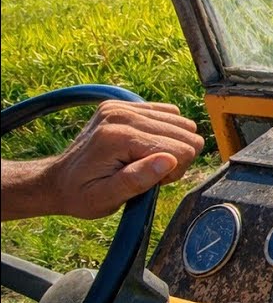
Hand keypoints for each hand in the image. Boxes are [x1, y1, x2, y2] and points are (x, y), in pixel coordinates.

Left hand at [1, 101, 204, 220]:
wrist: (57, 180)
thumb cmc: (81, 195)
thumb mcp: (106, 199)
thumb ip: (137, 179)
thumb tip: (170, 160)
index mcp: (117, 137)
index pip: (181, 149)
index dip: (174, 172)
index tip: (151, 182)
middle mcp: (121, 114)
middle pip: (185, 133)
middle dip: (175, 157)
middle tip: (148, 172)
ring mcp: (122, 105)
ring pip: (181, 122)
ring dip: (171, 145)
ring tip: (145, 161)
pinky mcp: (125, 104)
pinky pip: (169, 113)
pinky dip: (164, 133)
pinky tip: (145, 148)